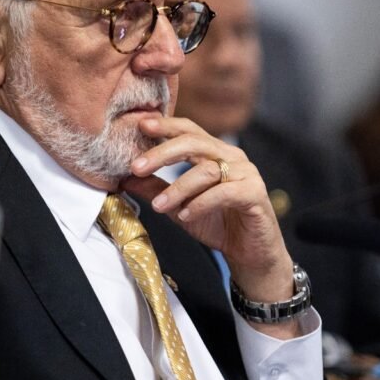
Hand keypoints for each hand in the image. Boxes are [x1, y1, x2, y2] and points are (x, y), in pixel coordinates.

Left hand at [121, 116, 297, 335]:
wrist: (250, 254)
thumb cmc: (218, 224)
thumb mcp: (179, 207)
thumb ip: (155, 190)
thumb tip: (125, 179)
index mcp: (215, 152)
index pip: (188, 130)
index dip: (165, 125)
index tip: (140, 125)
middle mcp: (231, 156)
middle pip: (195, 142)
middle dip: (162, 153)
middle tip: (137, 167)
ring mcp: (246, 173)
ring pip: (207, 170)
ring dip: (178, 188)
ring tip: (159, 206)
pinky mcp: (255, 193)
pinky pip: (225, 192)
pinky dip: (202, 203)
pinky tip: (186, 215)